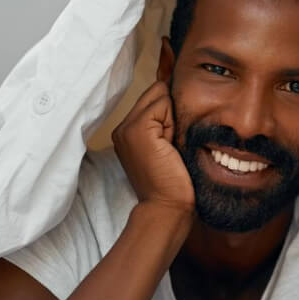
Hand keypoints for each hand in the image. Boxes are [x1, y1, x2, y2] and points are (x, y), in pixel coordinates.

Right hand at [112, 80, 194, 219]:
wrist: (167, 207)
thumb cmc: (174, 182)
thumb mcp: (168, 145)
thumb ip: (166, 122)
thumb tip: (177, 92)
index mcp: (127, 132)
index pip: (153, 98)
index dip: (170, 113)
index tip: (170, 142)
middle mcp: (121, 127)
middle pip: (156, 92)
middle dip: (171, 111)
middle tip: (171, 144)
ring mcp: (126, 127)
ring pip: (159, 95)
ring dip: (172, 117)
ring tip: (170, 145)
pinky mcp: (136, 129)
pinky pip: (163, 104)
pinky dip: (173, 122)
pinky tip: (170, 145)